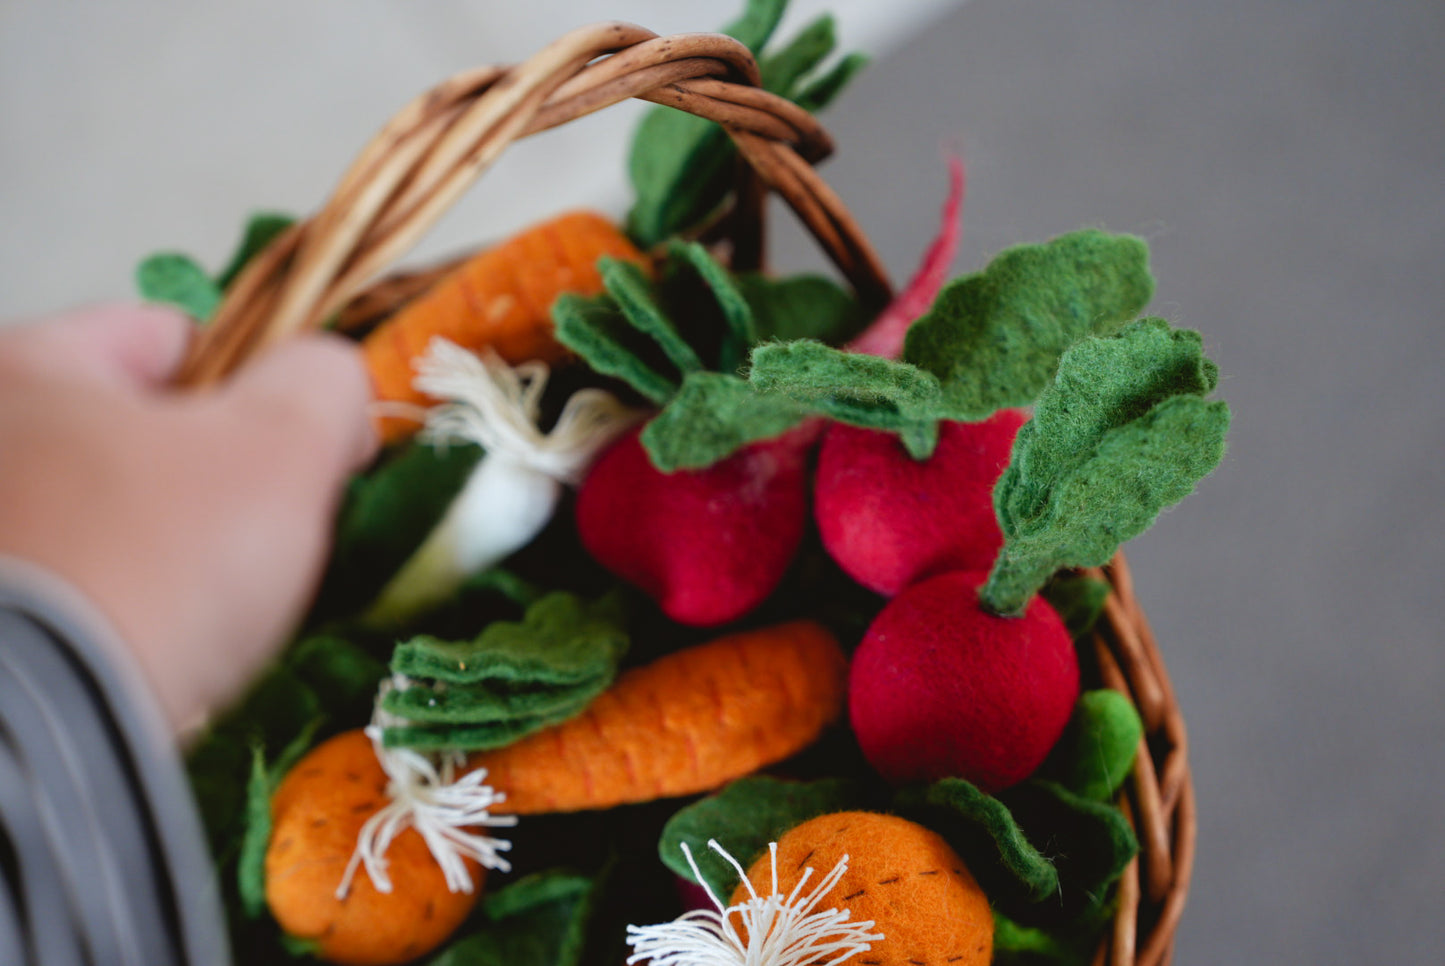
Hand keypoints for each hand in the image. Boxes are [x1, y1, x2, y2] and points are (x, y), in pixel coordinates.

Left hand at [0, 304, 374, 732]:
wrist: (49, 732)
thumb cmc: (160, 564)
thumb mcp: (281, 448)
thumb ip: (325, 383)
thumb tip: (333, 387)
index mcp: (28, 364)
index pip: (173, 334)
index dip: (258, 383)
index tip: (299, 449)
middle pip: (138, 426)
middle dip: (212, 471)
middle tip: (261, 530)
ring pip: (111, 509)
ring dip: (169, 541)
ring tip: (210, 601)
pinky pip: (78, 580)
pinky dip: (124, 600)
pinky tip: (154, 640)